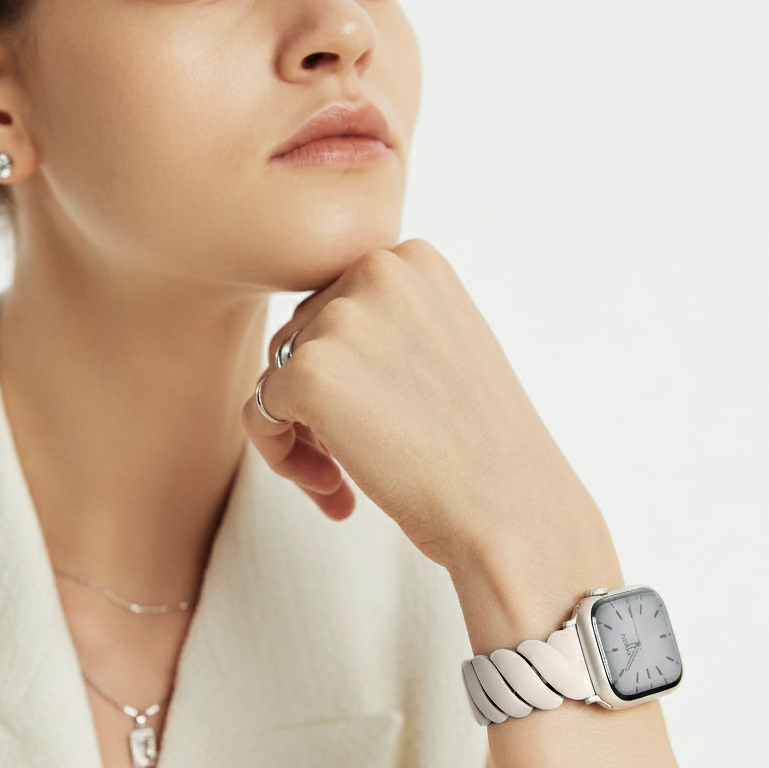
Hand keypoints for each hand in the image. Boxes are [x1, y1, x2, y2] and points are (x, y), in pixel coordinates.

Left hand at [241, 239, 619, 624]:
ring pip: (275, 374)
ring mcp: (342, 317)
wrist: (511, 507)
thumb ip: (387, 326)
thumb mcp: (445, 348)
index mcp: (413, 260)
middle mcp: (376, 270)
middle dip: (316, 402)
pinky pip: (257, 411)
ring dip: (300, 432)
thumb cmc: (482, 446)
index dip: (345, 372)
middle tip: (353, 460)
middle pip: (299, 336)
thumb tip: (311, 341)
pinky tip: (333, 490)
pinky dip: (280, 456)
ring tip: (343, 480)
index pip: (336, 306)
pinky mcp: (310, 370)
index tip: (377, 420)